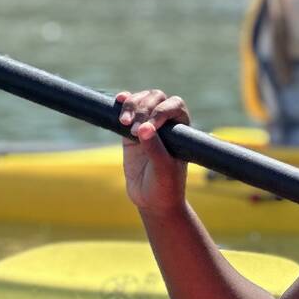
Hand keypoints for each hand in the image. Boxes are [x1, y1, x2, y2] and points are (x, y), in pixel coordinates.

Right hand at [118, 89, 189, 216]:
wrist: (152, 200)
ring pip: (141, 100)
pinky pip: (126, 111)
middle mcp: (166, 122)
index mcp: (181, 128)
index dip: (162, 110)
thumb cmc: (166, 186)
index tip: (151, 126)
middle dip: (143, 107)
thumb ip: (155, 148)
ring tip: (124, 122)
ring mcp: (147, 125)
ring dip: (131, 105)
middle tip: (134, 129)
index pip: (175, 106)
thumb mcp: (163, 169)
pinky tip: (117, 101)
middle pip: (156, 98)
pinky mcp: (130, 132)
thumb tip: (144, 128)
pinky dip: (122, 103)